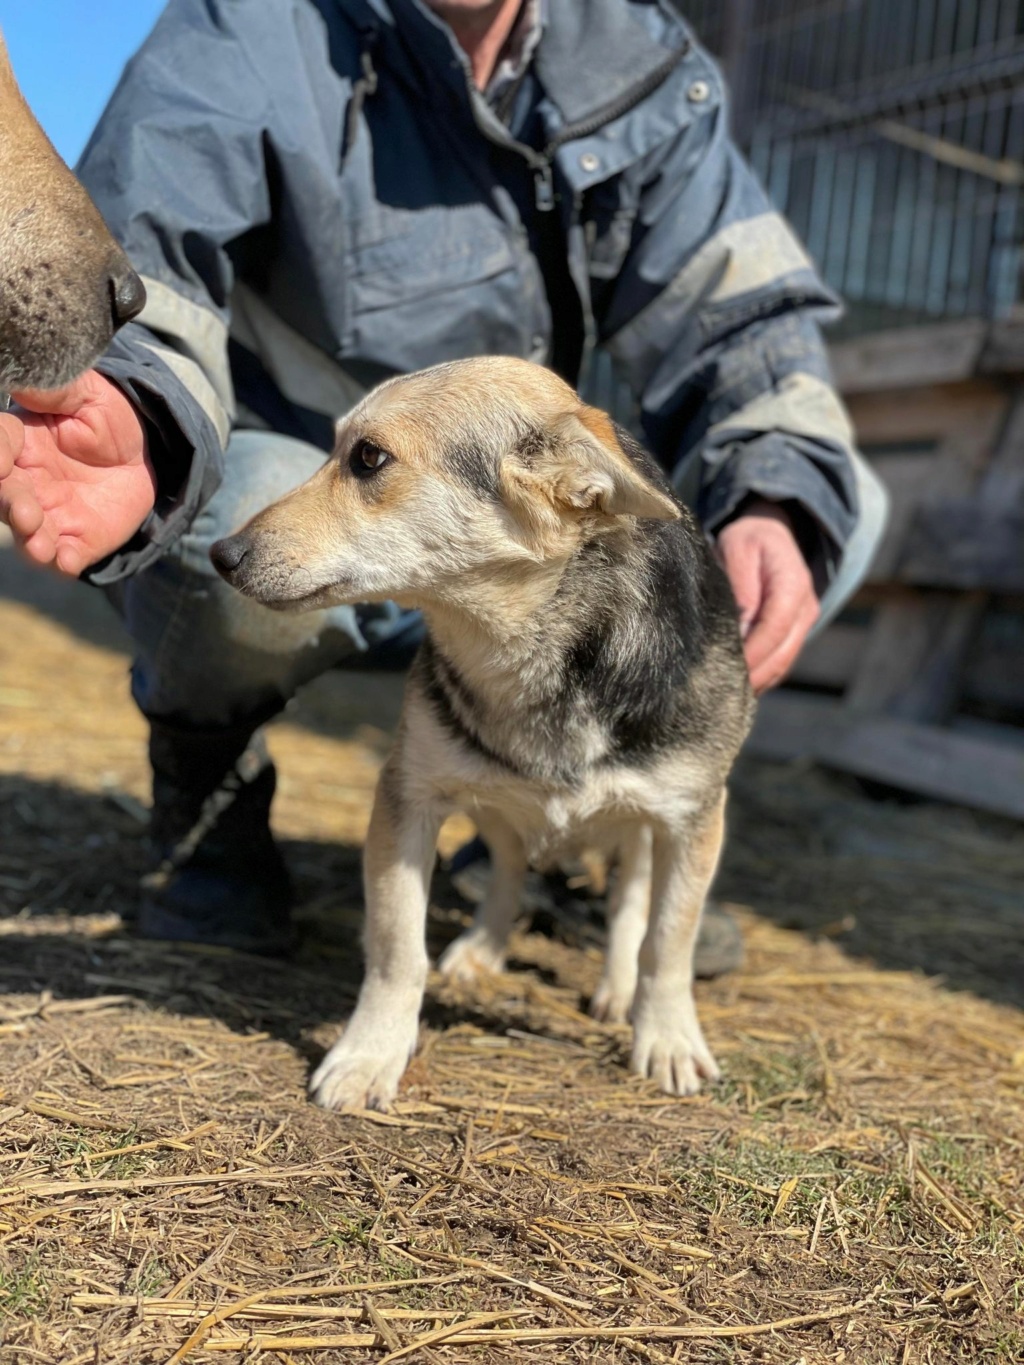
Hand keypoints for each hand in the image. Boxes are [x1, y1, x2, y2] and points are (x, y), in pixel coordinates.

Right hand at [0, 371, 154, 575]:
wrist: (147, 451)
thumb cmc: (108, 416)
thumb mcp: (88, 393)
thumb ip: (54, 389)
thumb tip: (20, 378)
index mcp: (22, 442)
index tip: (0, 463)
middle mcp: (26, 482)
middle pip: (5, 496)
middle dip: (11, 505)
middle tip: (26, 514)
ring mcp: (51, 514)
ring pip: (28, 533)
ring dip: (31, 542)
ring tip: (41, 546)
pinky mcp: (78, 539)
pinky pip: (64, 556)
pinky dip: (62, 562)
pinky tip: (67, 562)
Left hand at [717, 499, 818, 693]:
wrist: (772, 535)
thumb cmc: (749, 541)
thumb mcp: (737, 549)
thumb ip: (739, 586)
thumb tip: (738, 627)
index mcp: (792, 583)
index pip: (774, 627)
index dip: (753, 653)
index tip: (728, 670)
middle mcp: (804, 607)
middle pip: (782, 653)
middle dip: (753, 676)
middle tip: (719, 692)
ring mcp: (803, 622)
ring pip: (782, 663)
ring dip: (757, 681)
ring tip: (724, 694)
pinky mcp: (795, 633)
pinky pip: (780, 662)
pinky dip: (761, 676)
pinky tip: (737, 686)